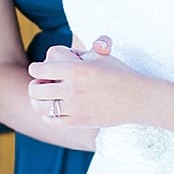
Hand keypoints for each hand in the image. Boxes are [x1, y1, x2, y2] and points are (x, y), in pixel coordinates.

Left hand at [28, 38, 143, 128]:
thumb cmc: (119, 74)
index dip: (36, 68)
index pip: (39, 69)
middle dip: (35, 86)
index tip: (39, 70)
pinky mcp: (79, 122)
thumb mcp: (101, 55)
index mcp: (75, 68)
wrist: (138, 98)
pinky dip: (48, 116)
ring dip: (38, 102)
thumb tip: (65, 53)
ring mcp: (75, 107)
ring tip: (43, 99)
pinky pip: (52, 121)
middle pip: (36, 89)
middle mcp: (72, 88)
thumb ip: (80, 51)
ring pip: (41, 106)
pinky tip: (53, 111)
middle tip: (39, 85)